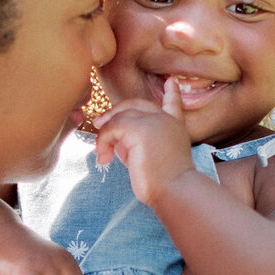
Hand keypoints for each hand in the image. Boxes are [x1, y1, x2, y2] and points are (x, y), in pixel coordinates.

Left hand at [94, 80, 194, 207]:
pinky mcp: (141, 129)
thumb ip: (139, 142)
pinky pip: (112, 127)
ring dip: (105, 135)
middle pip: (136, 104)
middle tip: (98, 124)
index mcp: (174, 127)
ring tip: (103, 155)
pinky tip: (105, 158)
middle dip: (115, 113)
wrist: (175, 191)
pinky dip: (103, 142)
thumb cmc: (164, 184)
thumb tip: (116, 139)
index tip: (170, 82)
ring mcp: (155, 121)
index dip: (171, 94)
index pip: (173, 105)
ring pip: (120, 117)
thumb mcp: (152, 157)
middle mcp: (166, 119)